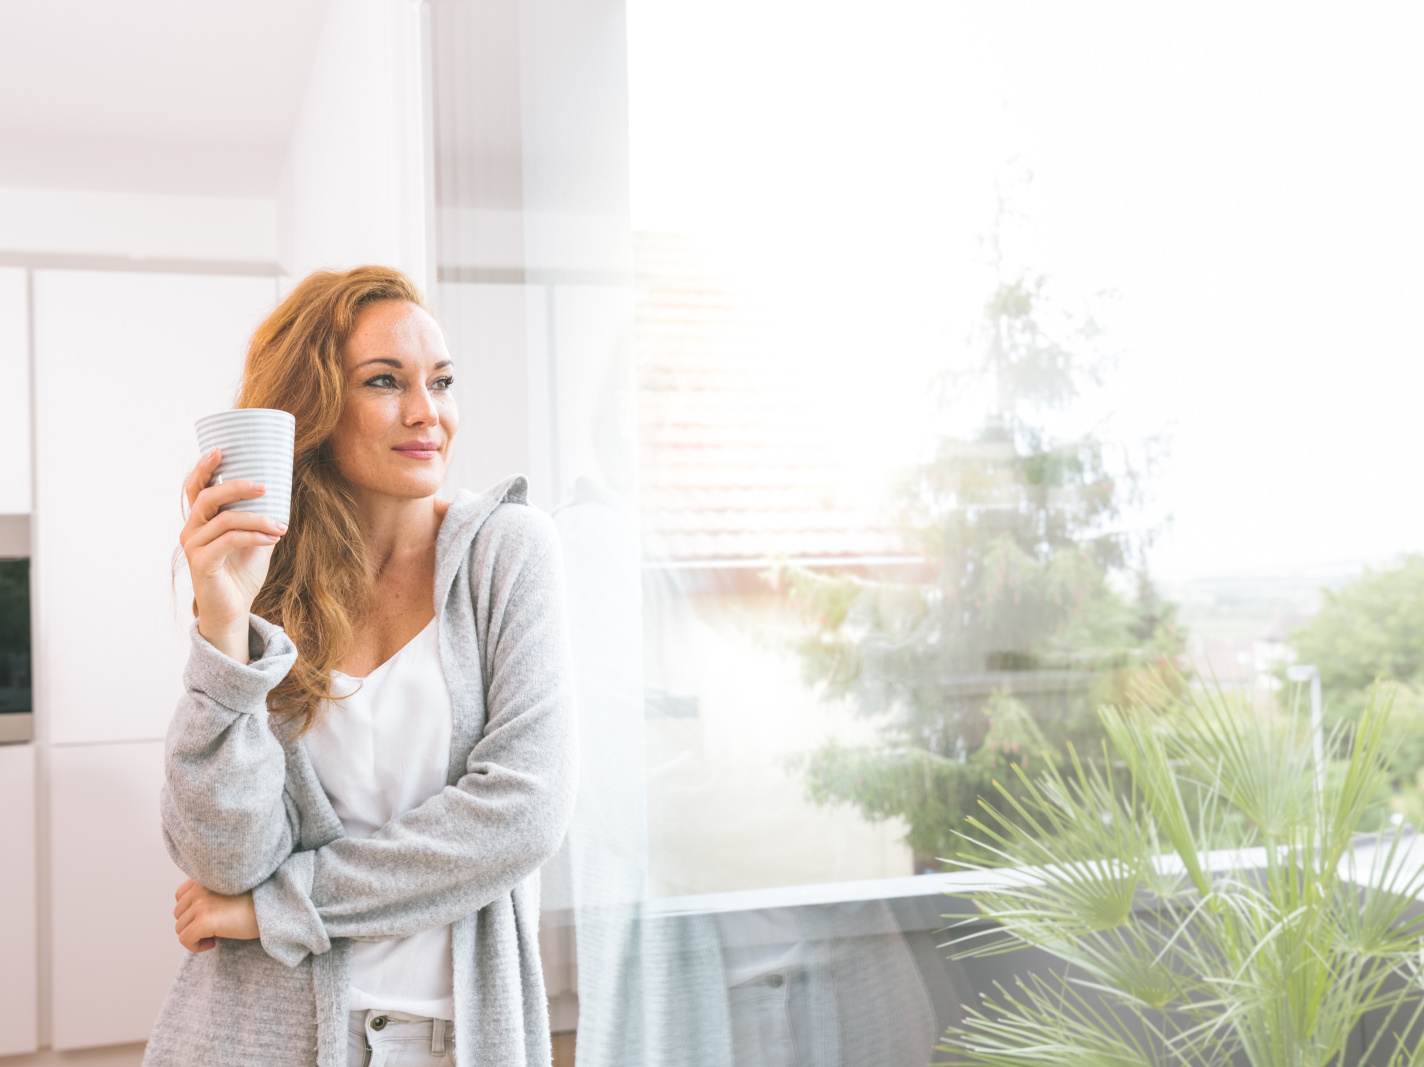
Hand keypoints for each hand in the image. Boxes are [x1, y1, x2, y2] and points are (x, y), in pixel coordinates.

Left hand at [173, 878, 259, 952]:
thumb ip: (212, 893)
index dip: (192, 910)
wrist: (276, 908)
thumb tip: (195, 918)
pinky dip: (195, 946)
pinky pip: (185, 939)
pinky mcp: (205, 920)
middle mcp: (201, 887)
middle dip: (193, 924)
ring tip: (217, 935)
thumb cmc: (259, 902)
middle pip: (179, 913)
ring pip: (180, 927)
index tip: (210, 917)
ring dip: (196, 935)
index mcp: (207, 877)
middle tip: (215, 929)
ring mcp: (202, 903)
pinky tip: (214, 943)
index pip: (181, 895)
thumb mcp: (232, 890)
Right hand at [180, 448, 286, 663]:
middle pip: (207, 497)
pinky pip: (229, 540)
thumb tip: (282, 496)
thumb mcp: (256, 541)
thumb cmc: (241, 574)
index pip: (195, 488)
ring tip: (280, 525)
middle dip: (236, 487)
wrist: (234, 611)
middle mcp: (191, 530)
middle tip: (264, 486)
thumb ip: (261, 519)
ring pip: (223, 519)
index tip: (221, 449)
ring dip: (256, 518)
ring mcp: (193, 547)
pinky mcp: (201, 563)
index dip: (203, 467)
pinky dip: (254, 535)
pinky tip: (273, 537)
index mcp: (200, 521)